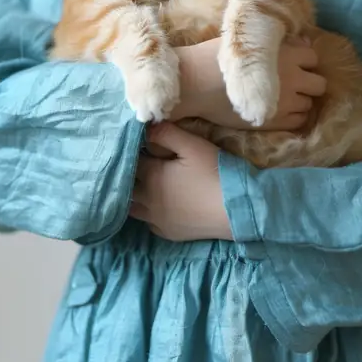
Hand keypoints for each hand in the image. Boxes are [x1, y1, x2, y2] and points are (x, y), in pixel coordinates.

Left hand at [130, 123, 231, 241]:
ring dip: (134, 195)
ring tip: (144, 185)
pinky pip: (148, 222)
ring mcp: (156, 220)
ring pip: (132, 207)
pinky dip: (147, 212)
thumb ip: (167, 133)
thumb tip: (146, 128)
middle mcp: (147, 200)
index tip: (139, 144)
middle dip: (130, 174)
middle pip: (127, 185)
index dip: (133, 151)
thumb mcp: (193, 145)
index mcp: (151, 176)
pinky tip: (157, 205)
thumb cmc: (213, 172)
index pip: (131, 160)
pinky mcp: (168, 233)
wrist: (234, 209)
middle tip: (140, 163)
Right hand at [172, 37, 325, 129]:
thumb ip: (280, 42)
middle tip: (290, 84)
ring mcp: (286, 102)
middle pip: (318, 83)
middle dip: (308, 83)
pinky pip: (298, 121)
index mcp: (287, 54)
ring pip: (309, 104)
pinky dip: (292, 117)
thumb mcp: (248, 39)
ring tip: (282, 100)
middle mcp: (292, 78)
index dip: (303, 61)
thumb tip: (304, 41)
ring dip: (300, 101)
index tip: (291, 64)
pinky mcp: (275, 122)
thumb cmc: (217, 55)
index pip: (312, 57)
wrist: (196, 82)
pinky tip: (277, 112)